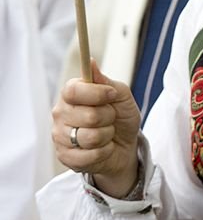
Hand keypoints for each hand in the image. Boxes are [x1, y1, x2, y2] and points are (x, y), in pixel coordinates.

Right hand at [51, 59, 140, 196]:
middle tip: (110, 118)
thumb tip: (91, 62)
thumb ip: (106, 81)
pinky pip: (89, 156)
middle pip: (88, 116)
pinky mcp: (65, 157)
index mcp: (71, 94)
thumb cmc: (120, 117)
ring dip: (107, 136)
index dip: (96, 93)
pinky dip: (104, 152)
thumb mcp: (121, 96)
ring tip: (107, 134)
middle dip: (108, 118)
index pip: (73, 90)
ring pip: (90, 137)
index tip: (112, 95)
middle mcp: (60, 113)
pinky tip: (103, 148)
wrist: (124, 146)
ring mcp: (60, 136)